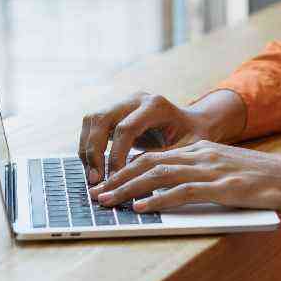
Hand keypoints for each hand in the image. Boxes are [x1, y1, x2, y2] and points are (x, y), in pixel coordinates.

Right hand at [78, 90, 244, 184]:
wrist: (194, 124)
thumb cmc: (194, 138)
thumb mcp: (187, 150)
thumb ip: (162, 161)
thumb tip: (135, 182)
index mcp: (155, 105)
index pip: (125, 128)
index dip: (115, 155)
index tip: (113, 180)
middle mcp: (136, 99)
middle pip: (101, 119)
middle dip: (93, 152)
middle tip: (95, 181)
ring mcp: (123, 102)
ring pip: (91, 120)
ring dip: (86, 149)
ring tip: (93, 177)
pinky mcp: (115, 111)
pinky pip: (92, 126)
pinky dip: (88, 147)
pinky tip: (94, 168)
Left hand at [87, 140, 280, 218]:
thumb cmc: (264, 183)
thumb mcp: (226, 174)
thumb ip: (199, 179)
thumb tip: (167, 194)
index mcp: (201, 150)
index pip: (154, 156)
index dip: (126, 170)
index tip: (106, 184)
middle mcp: (202, 154)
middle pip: (150, 162)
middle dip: (118, 178)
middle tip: (96, 194)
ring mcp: (212, 169)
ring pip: (160, 174)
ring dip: (129, 189)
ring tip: (109, 201)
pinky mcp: (223, 186)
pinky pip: (184, 192)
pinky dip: (159, 200)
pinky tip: (143, 208)